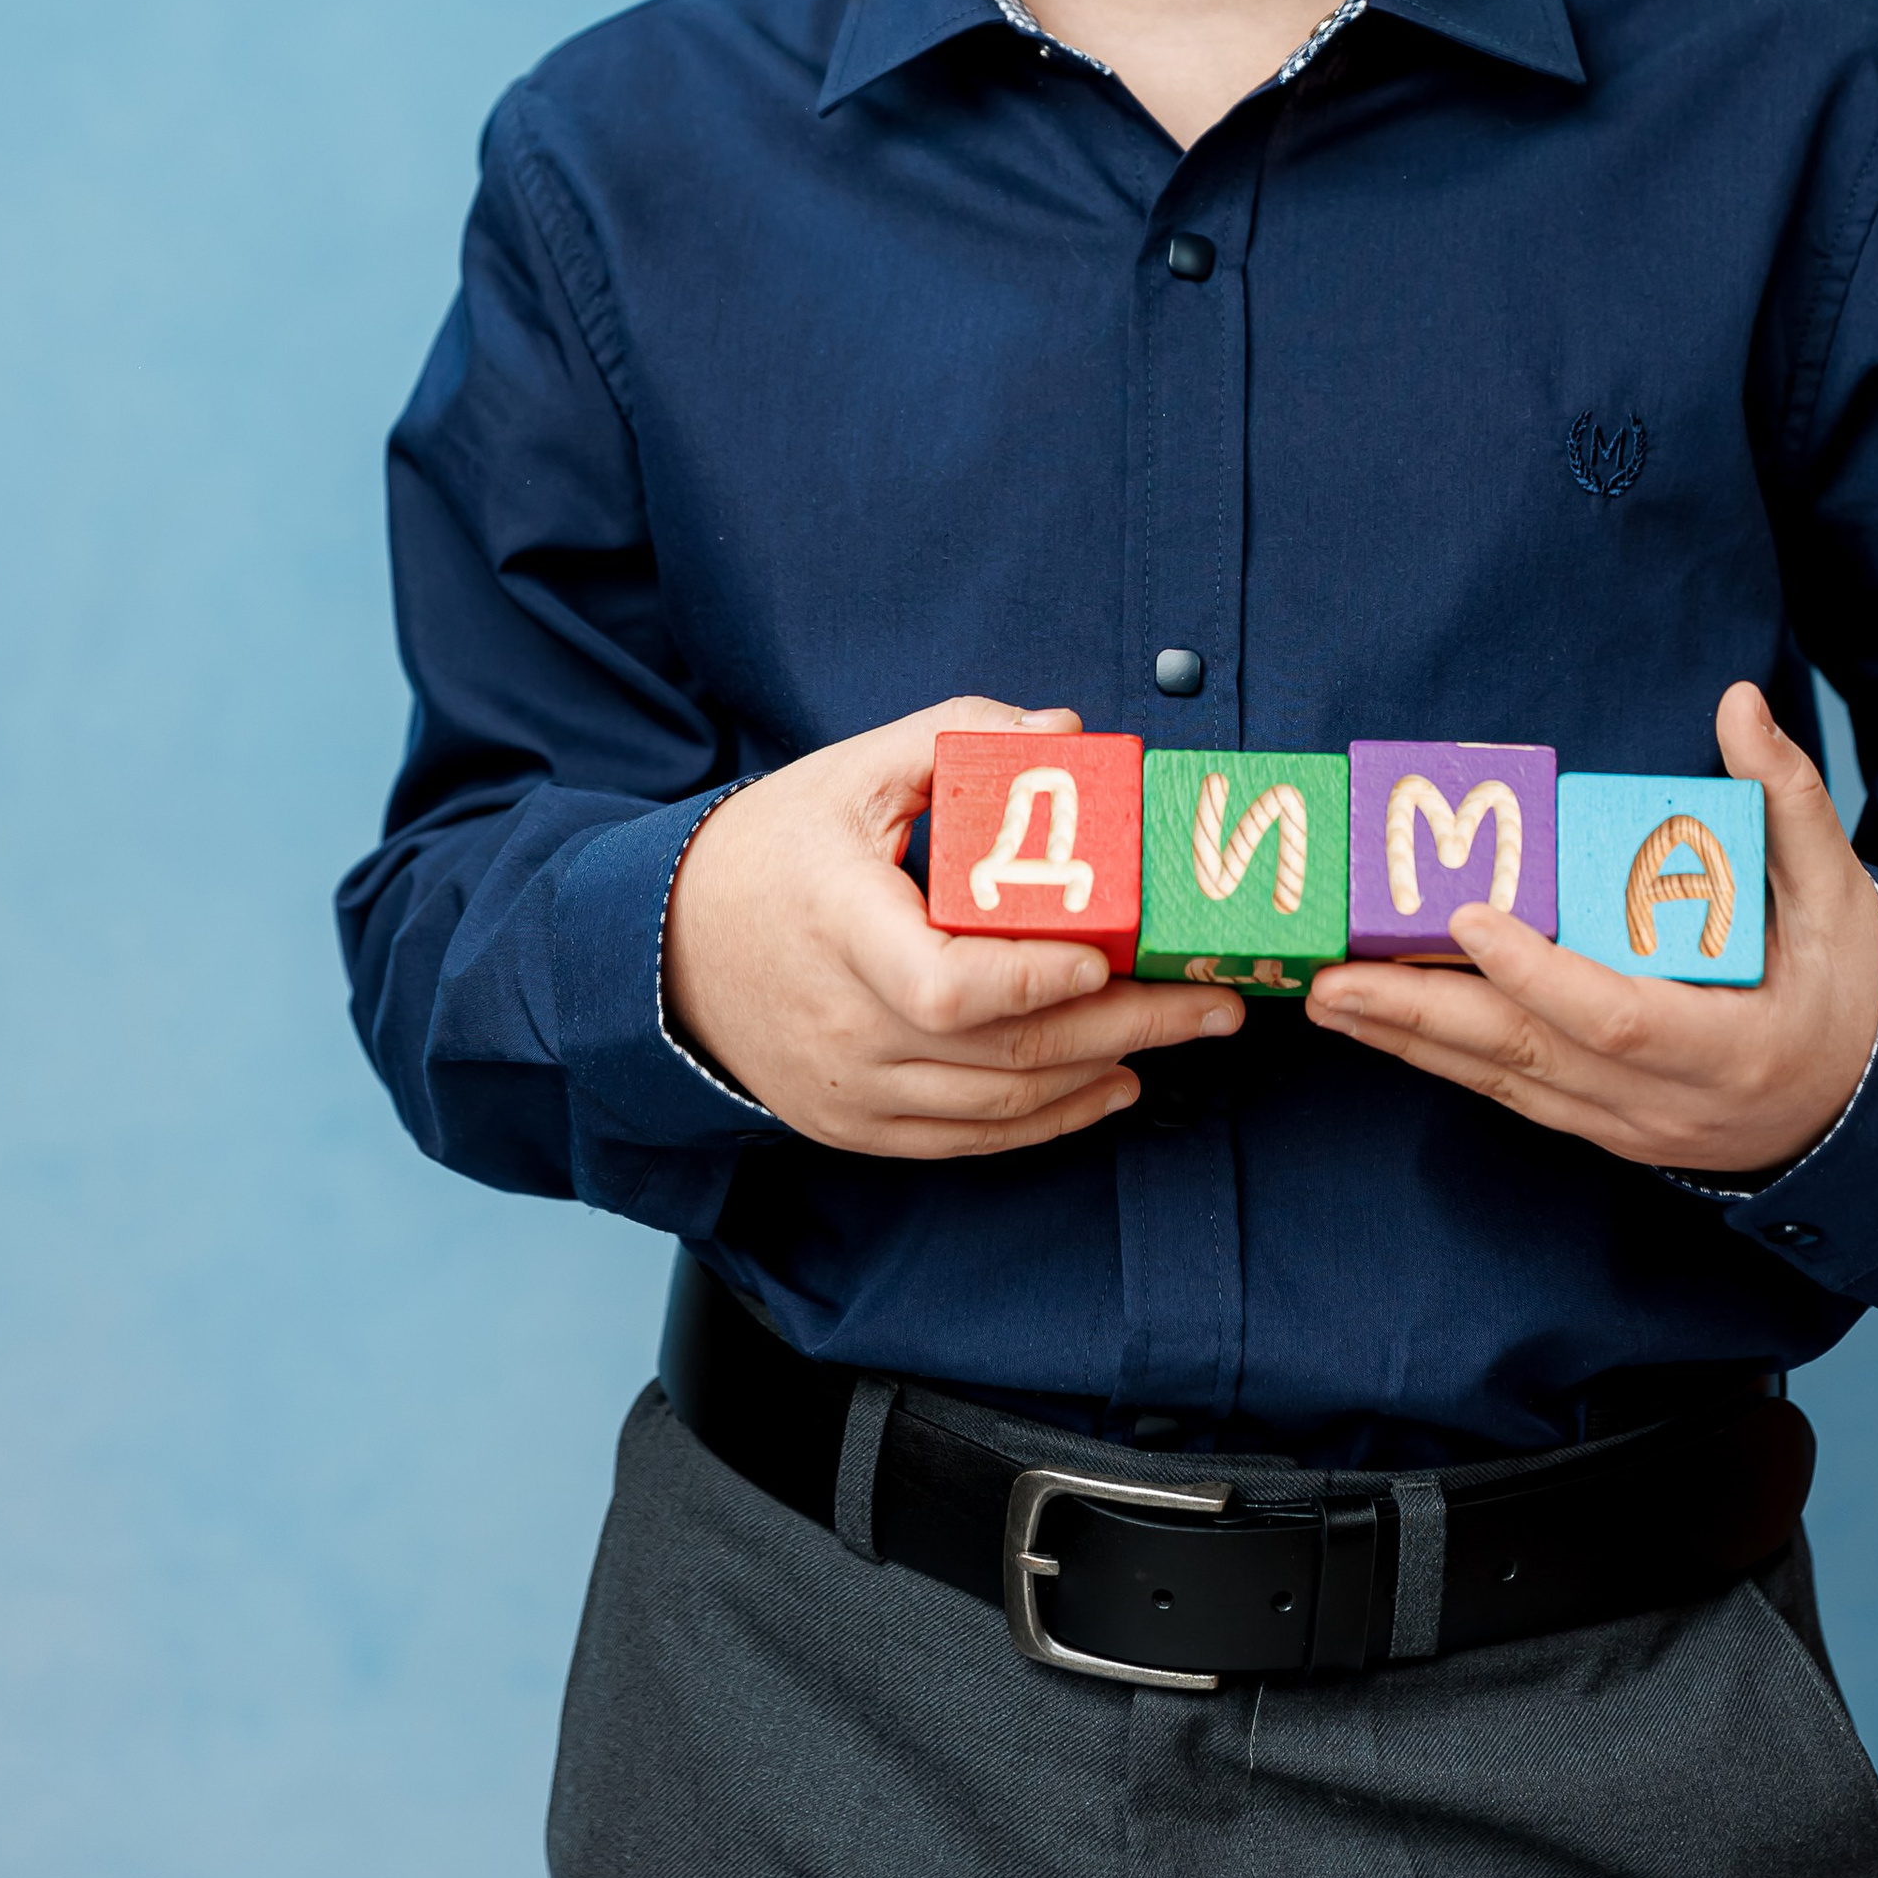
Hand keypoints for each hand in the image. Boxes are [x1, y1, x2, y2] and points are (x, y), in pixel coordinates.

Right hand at [662, 696, 1241, 1156]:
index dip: (1036, 982)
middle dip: (1126, 1027)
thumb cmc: (771, 852)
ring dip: (1100, 1074)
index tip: (1111, 953)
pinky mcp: (853, 1126)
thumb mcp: (851, 773)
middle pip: (1001, 1055)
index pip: (947, 984)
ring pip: (997, 1107)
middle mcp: (843, 1025)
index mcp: (838, 928)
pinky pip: (967, 1142)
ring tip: (1180, 1034)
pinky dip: (1047, 1121)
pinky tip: (1109, 1086)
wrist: (663, 951)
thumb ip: (958, 739)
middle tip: (1213, 1002)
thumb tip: (1066, 735)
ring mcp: (847, 1090)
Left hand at [1304, 683, 1877, 1178]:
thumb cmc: (1853, 990)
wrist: (1872, 1108)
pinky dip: (1440, 1058)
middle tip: (1333, 974)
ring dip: (1409, 1040)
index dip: (1540, 972)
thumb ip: (1788, 801)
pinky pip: (1508, 1092)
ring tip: (1327, 995)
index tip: (1469, 917)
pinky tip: (1381, 1026)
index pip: (1618, 1016)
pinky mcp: (1600, 1126)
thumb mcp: (1839, 895)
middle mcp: (1665, 1103)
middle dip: (1424, 1016)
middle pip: (1528, 1058)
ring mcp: (1627, 1125)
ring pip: (1503, 1082)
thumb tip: (1740, 704)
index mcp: (1730, 1046)